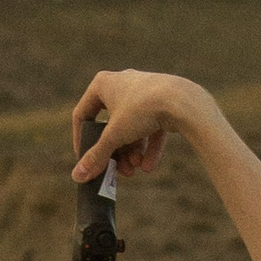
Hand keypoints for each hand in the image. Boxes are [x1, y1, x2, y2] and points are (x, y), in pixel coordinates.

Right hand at [70, 69, 211, 184]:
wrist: (182, 101)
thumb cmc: (142, 110)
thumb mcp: (114, 136)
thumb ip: (96, 156)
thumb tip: (77, 176)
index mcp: (103, 84)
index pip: (83, 115)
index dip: (81, 140)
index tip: (85, 160)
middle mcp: (122, 83)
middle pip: (110, 126)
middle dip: (115, 152)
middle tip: (118, 170)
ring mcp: (143, 92)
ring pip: (132, 128)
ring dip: (132, 152)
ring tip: (136, 169)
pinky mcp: (162, 101)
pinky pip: (151, 127)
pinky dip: (149, 147)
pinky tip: (149, 167)